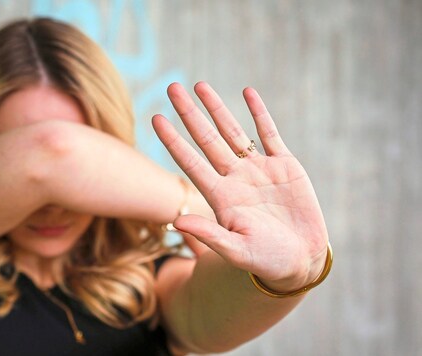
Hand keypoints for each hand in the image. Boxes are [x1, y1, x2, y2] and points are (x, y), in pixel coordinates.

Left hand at [152, 82, 328, 291]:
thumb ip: (209, 234)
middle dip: (189, 113)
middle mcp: (234, 178)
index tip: (155, 118)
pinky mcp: (284, 166)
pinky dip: (259, 113)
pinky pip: (269, 134)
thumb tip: (176, 223)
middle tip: (172, 87)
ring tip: (200, 85)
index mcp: (220, 196)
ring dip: (217, 108)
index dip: (172, 140)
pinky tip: (247, 93)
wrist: (302, 260)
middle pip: (206, 138)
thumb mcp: (236, 250)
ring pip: (233, 131)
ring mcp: (258, 169)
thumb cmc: (266, 261)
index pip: (190, 162)